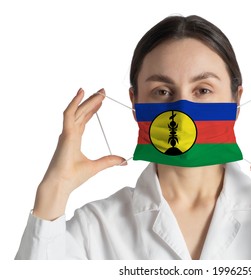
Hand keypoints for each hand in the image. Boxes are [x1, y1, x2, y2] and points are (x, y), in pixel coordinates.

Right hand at [33, 88, 125, 219]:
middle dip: (92, 101)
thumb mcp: (96, 167)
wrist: (61, 184)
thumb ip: (109, 161)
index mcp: (75, 140)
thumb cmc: (73, 177)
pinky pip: (69, 114)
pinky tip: (81, 93)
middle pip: (82, 112)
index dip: (92, 110)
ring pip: (77, 111)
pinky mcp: (66, 134)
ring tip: (98, 91)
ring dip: (87, 100)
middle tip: (103, 92)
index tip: (101, 102)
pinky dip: (75, 102)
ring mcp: (67, 133)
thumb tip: (124, 161)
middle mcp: (70, 134)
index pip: (84, 120)